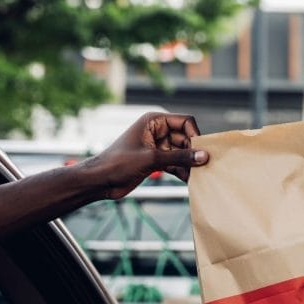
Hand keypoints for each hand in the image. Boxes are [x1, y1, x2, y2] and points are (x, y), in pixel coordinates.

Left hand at [85, 112, 204, 199]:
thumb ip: (180, 157)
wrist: (100, 181)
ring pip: (182, 153)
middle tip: (203, 168)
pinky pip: (176, 163)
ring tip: (198, 177)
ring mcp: (158, 147)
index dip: (195, 135)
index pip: (185, 122)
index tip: (202, 151)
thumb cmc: (119, 163)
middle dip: (194, 152)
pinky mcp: (157, 161)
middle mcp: (158, 131)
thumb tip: (204, 156)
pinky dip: (182, 171)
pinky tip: (189, 182)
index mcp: (154, 121)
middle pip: (186, 138)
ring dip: (189, 164)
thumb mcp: (152, 159)